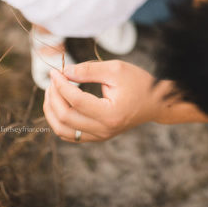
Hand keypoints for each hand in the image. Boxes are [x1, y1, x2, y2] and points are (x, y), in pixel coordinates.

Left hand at [42, 60, 173, 142]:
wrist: (155, 102)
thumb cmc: (138, 83)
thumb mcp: (115, 69)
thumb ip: (88, 70)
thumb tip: (64, 72)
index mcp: (110, 114)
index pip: (75, 101)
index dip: (61, 85)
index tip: (55, 71)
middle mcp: (104, 130)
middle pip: (65, 118)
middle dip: (53, 96)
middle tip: (53, 79)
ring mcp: (100, 136)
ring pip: (63, 131)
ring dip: (51, 111)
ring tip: (52, 91)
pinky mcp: (97, 137)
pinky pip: (69, 135)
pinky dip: (58, 121)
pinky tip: (58, 104)